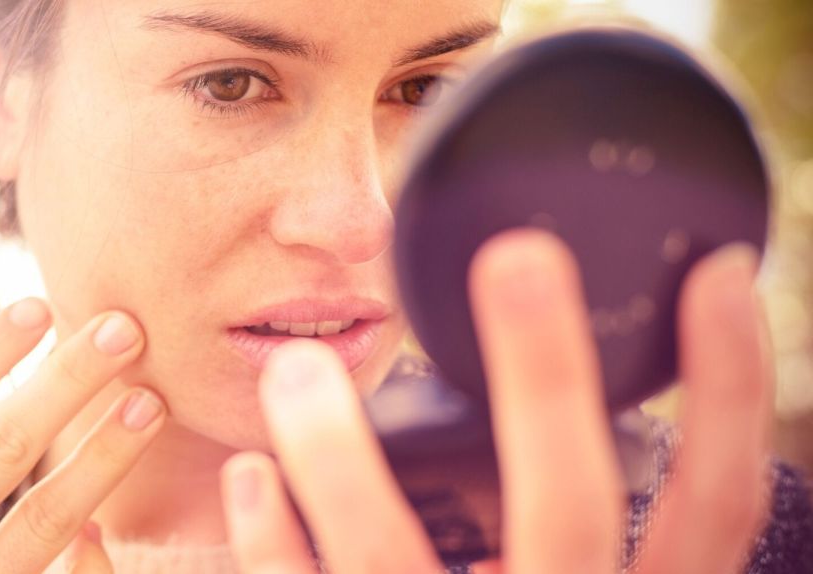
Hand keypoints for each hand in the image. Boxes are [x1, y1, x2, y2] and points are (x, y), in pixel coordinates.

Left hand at [222, 229, 771, 573]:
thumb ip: (607, 543)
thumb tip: (579, 413)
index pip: (715, 502)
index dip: (728, 388)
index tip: (714, 271)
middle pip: (570, 505)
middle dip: (548, 377)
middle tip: (513, 258)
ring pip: (400, 564)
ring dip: (341, 457)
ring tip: (294, 369)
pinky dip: (272, 549)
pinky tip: (245, 476)